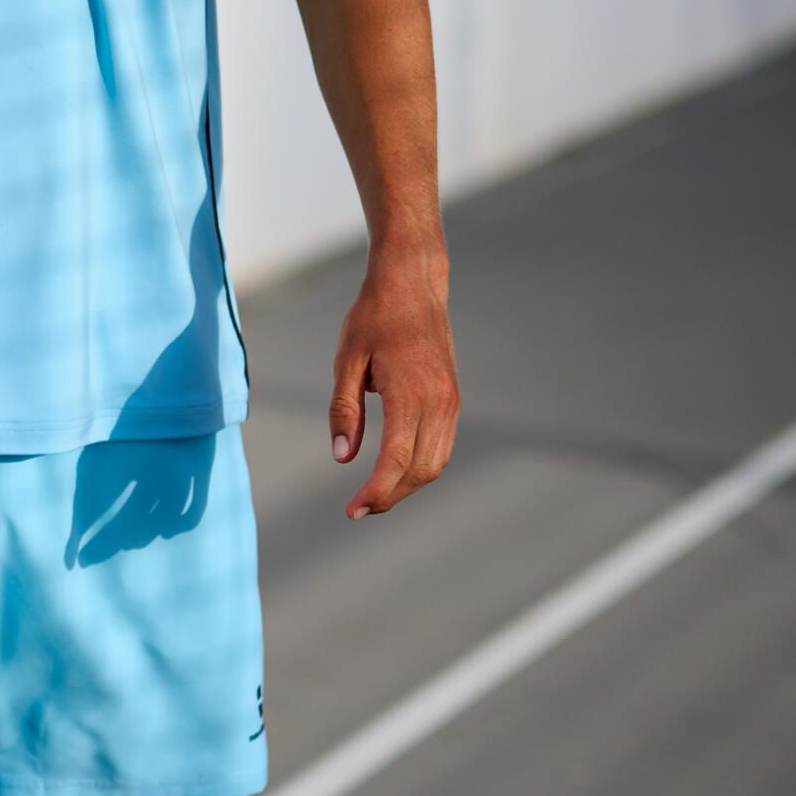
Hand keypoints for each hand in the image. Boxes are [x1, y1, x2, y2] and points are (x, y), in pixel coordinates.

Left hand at [330, 250, 458, 519]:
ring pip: (436, 462)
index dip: (375, 491)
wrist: (412, 285)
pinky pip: (441, 445)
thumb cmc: (373, 318)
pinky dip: (420, 467)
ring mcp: (450, 401)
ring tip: (373, 497)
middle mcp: (439, 401)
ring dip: (406, 486)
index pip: (396, 459)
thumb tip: (343, 458)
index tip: (352, 510)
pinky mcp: (452, 398)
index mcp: (410, 392)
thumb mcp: (346, 361)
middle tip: (357, 509)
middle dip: (390, 496)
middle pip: (421, 470)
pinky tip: (394, 471)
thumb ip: (344, 411)